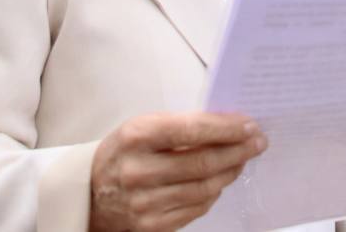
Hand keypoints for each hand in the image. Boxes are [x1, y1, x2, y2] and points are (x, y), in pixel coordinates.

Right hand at [89, 112, 266, 231]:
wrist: (88, 193)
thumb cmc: (123, 153)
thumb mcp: (141, 127)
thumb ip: (180, 125)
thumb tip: (228, 124)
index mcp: (136, 136)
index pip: (192, 130)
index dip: (226, 128)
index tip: (249, 125)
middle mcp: (138, 171)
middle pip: (203, 162)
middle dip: (237, 151)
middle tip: (257, 142)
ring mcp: (144, 202)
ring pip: (204, 188)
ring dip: (230, 172)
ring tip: (242, 160)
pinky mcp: (151, 225)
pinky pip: (196, 209)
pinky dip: (213, 193)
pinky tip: (219, 180)